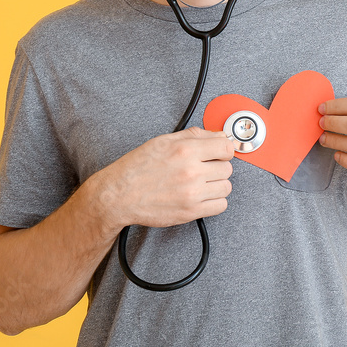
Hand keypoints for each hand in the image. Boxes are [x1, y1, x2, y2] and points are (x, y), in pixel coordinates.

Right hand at [93, 128, 234, 229]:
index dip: (223, 149)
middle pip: (227, 168)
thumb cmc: (137, 168)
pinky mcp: (191, 211)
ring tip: (200, 183)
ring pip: (226, 187)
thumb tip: (218, 135)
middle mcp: (191, 171)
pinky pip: (220, 206)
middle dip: (218, 167)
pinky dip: (214, 202)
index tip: (219, 153)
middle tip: (203, 169)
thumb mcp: (163, 141)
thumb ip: (194, 136)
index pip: (226, 147)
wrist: (119, 195)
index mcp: (185, 150)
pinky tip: (201, 196)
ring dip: (217, 185)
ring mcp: (192, 193)